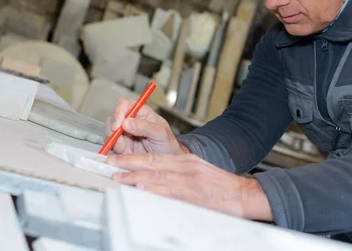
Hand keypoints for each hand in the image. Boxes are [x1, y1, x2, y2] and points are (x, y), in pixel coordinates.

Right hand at [105, 98, 188, 155]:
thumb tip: (126, 122)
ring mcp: (124, 133)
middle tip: (122, 146)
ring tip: (129, 152)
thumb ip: (145, 127)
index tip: (117, 126)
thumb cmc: (167, 144)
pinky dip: (116, 152)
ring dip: (116, 144)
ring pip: (109, 134)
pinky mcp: (120, 145)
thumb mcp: (161, 134)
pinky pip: (111, 146)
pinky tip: (128, 155)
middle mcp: (130, 120)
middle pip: (112, 119)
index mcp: (141, 112)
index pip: (124, 104)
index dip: (118, 112)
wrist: (168, 162)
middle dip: (114, 133)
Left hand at [107, 153, 272, 221]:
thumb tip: (155, 178)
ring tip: (118, 178)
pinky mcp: (192, 194)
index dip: (134, 157)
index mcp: (185, 161)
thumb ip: (179, 172)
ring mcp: (188, 180)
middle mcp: (185, 167)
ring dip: (134, 176)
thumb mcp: (199, 172)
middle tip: (110, 165)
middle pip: (151, 162)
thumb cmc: (221, 186)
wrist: (241, 195)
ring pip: (156, 175)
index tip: (118, 159)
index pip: (155, 156)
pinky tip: (142, 188)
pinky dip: (154, 189)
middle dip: (128, 163)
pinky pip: (168, 191)